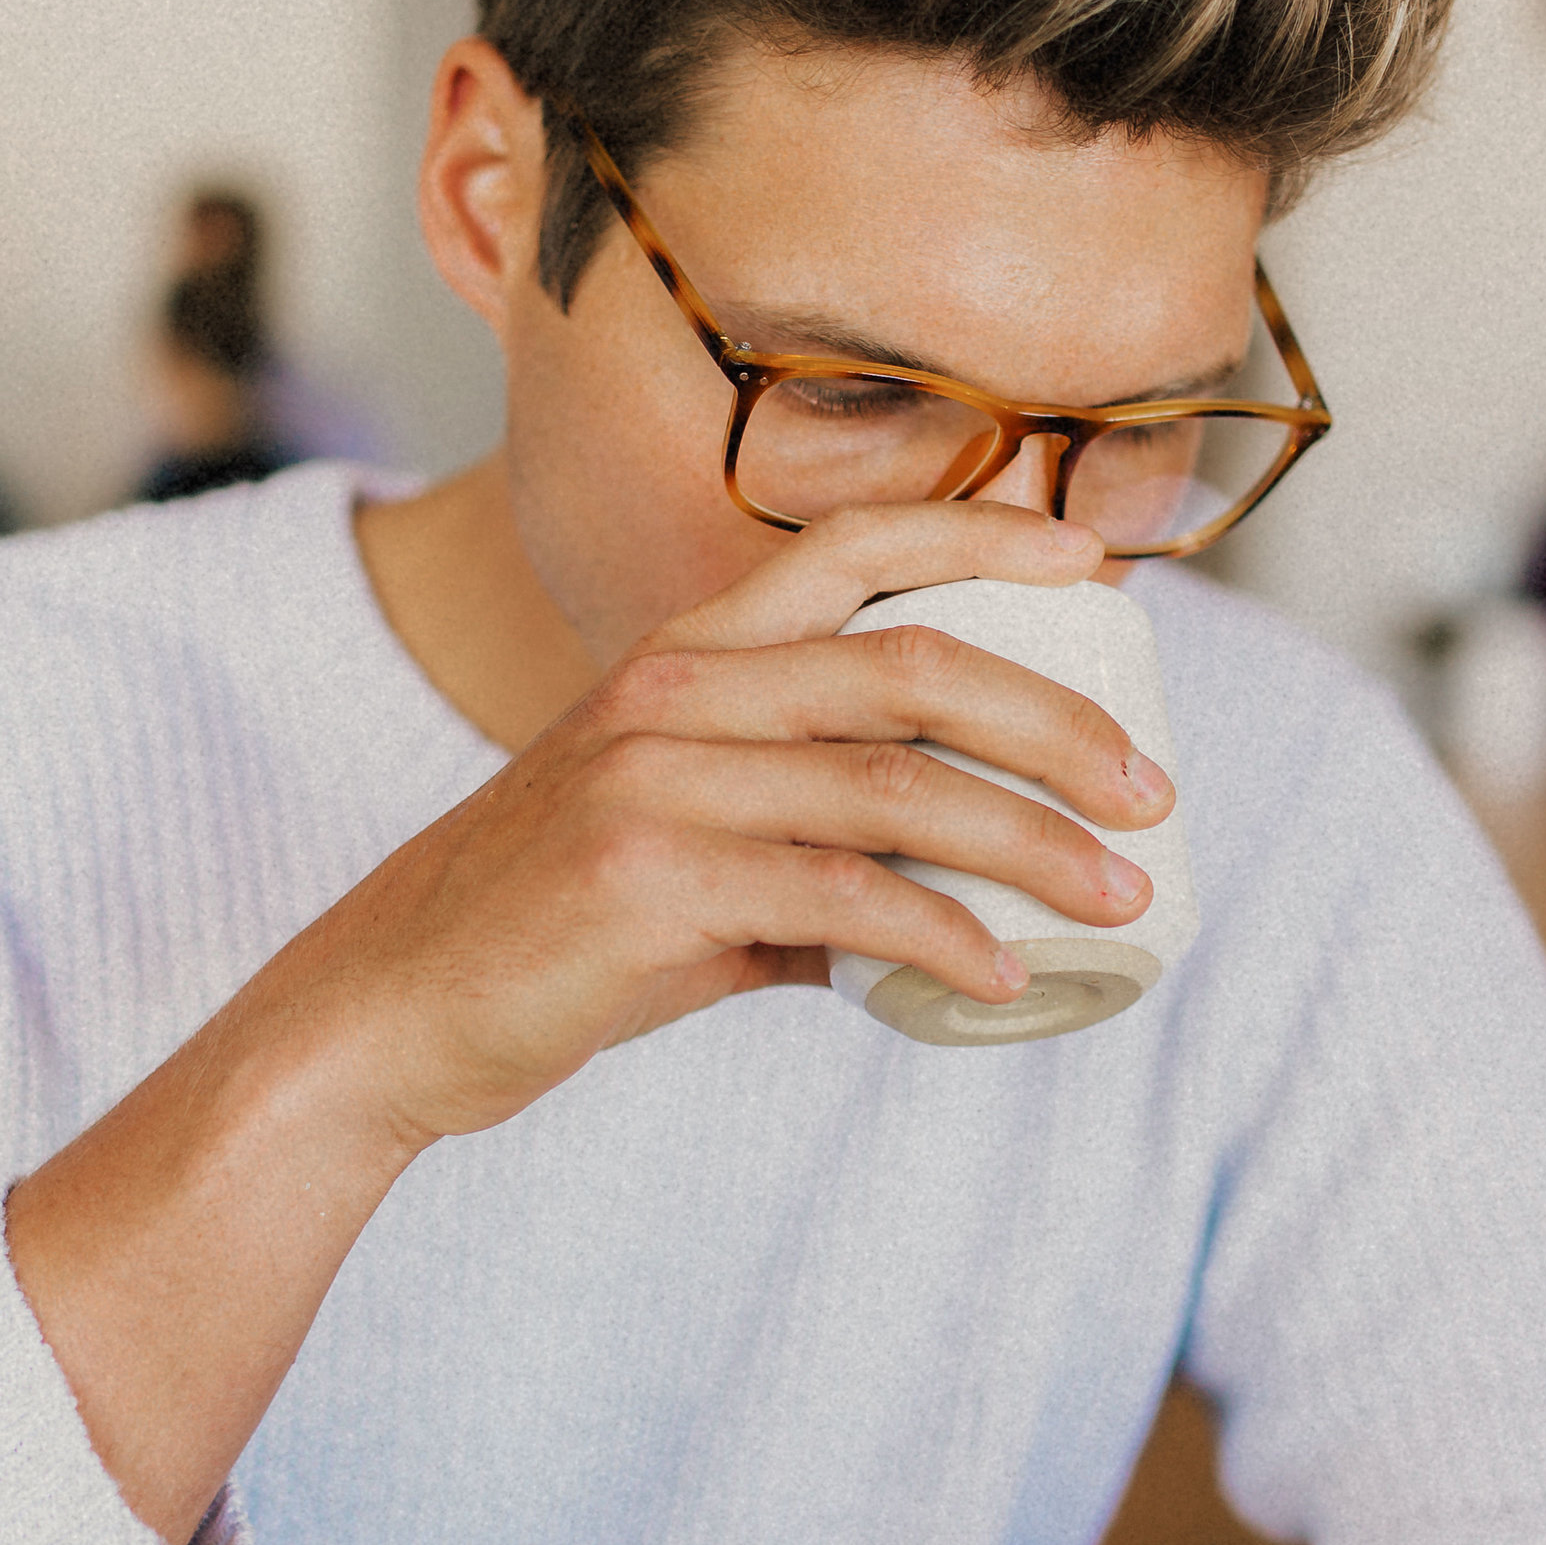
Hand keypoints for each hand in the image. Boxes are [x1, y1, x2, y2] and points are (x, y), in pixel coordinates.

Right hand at [318, 496, 1175, 1151]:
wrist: (391, 1009)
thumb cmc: (551, 926)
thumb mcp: (673, 839)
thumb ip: (798, 842)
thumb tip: (940, 902)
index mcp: (686, 654)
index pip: (850, 543)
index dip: (983, 535)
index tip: (1100, 572)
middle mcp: (672, 689)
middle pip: (913, 668)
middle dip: (1059, 724)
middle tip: (1154, 792)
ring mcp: (653, 779)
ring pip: (896, 787)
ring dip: (1032, 845)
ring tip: (1121, 898)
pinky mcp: (645, 881)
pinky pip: (839, 901)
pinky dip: (942, 937)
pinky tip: (1003, 976)